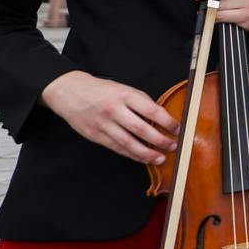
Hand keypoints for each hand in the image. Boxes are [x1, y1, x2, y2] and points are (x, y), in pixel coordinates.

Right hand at [41, 71, 178, 165]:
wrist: (70, 92)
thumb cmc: (102, 90)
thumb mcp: (124, 89)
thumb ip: (141, 102)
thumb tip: (160, 118)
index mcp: (125, 95)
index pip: (151, 110)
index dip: (167, 121)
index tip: (178, 129)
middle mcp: (114, 110)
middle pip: (141, 129)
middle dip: (160, 140)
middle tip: (173, 146)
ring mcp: (103, 124)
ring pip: (128, 142)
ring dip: (146, 153)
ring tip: (160, 158)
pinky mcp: (95, 135)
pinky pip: (116, 148)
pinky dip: (131, 155)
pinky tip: (142, 158)